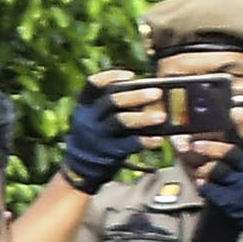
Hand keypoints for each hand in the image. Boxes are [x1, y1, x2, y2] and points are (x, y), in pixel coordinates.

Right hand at [60, 75, 150, 190]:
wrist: (80, 166)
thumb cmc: (96, 134)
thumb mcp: (94, 116)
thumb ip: (112, 105)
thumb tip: (145, 93)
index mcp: (84, 106)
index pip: (93, 85)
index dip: (111, 77)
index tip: (131, 76)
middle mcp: (89, 119)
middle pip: (110, 101)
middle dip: (135, 96)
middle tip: (157, 92)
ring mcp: (98, 135)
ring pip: (119, 121)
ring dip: (142, 118)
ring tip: (161, 116)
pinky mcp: (109, 152)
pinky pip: (128, 145)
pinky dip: (144, 141)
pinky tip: (157, 140)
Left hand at [198, 132, 242, 241]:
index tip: (235, 110)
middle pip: (231, 154)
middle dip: (211, 146)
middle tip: (196, 142)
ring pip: (217, 171)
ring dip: (204, 166)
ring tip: (197, 163)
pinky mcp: (232, 204)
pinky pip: (212, 190)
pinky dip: (204, 184)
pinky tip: (201, 181)